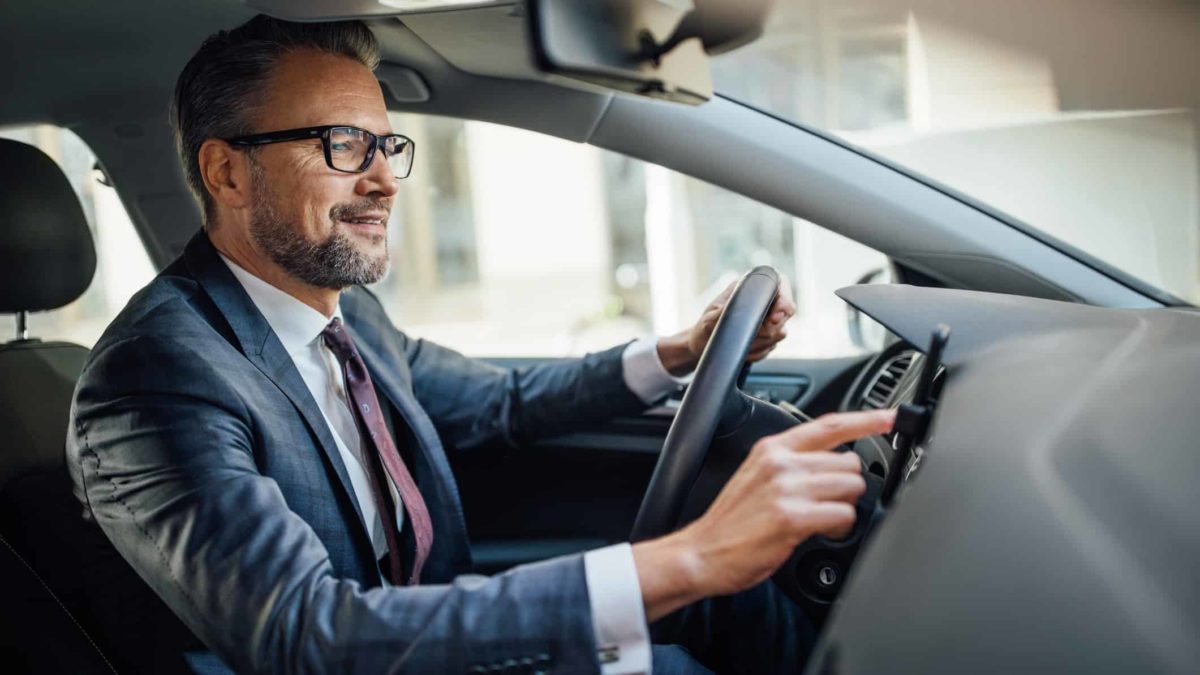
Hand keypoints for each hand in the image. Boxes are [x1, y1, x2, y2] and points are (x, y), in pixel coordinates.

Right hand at [631, 409, 894, 620]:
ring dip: (845, 507)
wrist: (702, 552)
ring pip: (851, 486)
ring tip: (821, 521)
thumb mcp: (757, 477)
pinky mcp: (793, 517)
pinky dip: (840, 528)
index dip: (866, 420)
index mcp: (772, 449)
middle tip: (827, 505)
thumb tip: (832, 465)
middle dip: (847, 487)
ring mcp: (787, 488)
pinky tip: (821, 532)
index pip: (828, 425)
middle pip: (849, 462)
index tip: (890, 417)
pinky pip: (844, 515)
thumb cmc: (731, 522)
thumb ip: (792, 464)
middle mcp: (781, 462)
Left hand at [657, 277, 796, 375]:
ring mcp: (768, 319)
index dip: (784, 300)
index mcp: (750, 287)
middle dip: (768, 329)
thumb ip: (729, 312)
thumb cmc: (705, 329)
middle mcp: (762, 300)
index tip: (774, 318)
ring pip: (780, 333)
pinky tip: (742, 350)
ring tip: (739, 343)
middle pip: (785, 312)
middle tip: (750, 337)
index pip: (780, 285)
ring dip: (759, 343)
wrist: (703, 347)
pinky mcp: (769, 336)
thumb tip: (746, 307)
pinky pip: (772, 347)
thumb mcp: (710, 320)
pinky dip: (758, 352)